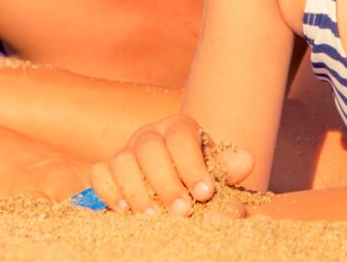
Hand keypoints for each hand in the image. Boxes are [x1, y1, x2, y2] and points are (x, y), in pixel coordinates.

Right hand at [88, 114, 255, 215]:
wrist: (178, 188)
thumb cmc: (200, 180)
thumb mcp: (217, 176)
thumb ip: (228, 172)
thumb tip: (247, 160)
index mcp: (180, 128)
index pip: (182, 138)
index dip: (192, 165)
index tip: (205, 194)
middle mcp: (150, 135)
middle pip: (150, 149)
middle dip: (166, 183)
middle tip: (182, 212)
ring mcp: (126, 151)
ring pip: (121, 160)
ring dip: (136, 191)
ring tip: (153, 218)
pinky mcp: (107, 169)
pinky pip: (99, 173)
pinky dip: (109, 191)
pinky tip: (124, 211)